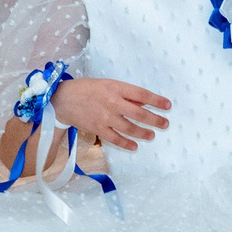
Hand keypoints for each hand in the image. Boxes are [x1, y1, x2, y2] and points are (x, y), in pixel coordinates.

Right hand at [53, 77, 170, 147]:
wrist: (63, 100)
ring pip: (129, 128)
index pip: (142, 94)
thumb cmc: (87, 89)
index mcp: (116, 88)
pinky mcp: (98, 129)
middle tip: (165, 124)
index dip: (156, 100)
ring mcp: (105, 117)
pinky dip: (126, 143)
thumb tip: (144, 102)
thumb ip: (125, 94)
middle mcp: (112, 102)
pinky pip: (115, 138)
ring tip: (152, 135)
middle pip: (139, 113)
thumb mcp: (108, 84)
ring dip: (143, 133)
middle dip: (155, 119)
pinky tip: (134, 146)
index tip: (167, 105)